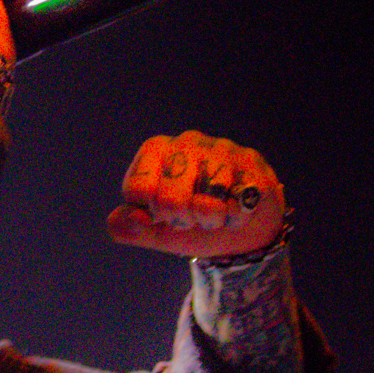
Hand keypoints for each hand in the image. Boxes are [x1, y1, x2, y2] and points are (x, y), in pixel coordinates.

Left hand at [107, 130, 286, 258]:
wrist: (242, 230)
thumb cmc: (194, 222)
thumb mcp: (157, 231)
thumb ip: (130, 227)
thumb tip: (120, 219)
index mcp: (156, 150)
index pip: (138, 190)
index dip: (152, 214)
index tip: (164, 213)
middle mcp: (187, 142)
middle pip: (169, 200)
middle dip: (182, 221)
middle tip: (193, 216)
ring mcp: (222, 149)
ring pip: (206, 203)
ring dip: (211, 221)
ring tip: (216, 213)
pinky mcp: (252, 164)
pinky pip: (237, 204)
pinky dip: (235, 219)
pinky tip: (236, 210)